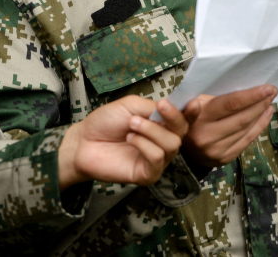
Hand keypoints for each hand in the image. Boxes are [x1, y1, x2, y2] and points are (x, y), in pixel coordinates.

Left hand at [58, 96, 191, 189]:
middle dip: (172, 117)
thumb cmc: (105, 122)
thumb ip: (154, 108)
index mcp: (161, 124)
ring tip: (131, 125)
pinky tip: (130, 139)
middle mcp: (162, 142)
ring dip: (151, 130)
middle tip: (158, 108)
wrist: (84, 141)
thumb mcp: (131, 105)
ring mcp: (157, 160)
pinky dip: (144, 144)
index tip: (193, 102)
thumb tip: (174, 108)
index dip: (192, 112)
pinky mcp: (148, 174)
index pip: (184, 119)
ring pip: (171, 145)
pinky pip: (157, 158)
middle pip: (183, 132)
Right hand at [179, 84, 276, 169]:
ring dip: (261, 113)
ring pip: (246, 129)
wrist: (178, 147)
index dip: (250, 96)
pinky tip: (266, 115)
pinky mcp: (224, 158)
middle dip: (260, 103)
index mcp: (198, 118)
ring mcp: (216, 150)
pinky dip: (259, 127)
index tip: (267, 87)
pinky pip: (246, 141)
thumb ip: (213, 97)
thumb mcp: (193, 102)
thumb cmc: (189, 117)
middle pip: (241, 118)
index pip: (230, 104)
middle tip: (272, 91)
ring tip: (270, 101)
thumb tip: (243, 86)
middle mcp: (207, 136)